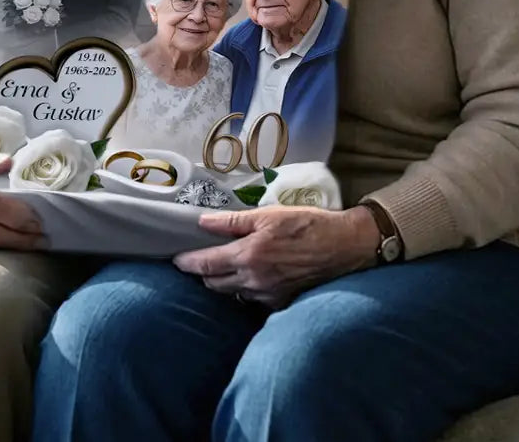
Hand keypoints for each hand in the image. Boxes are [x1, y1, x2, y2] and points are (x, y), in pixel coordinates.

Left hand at [173, 205, 379, 308]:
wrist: (343, 247)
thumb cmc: (306, 224)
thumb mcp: (268, 215)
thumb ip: (233, 222)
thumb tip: (203, 223)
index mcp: (248, 256)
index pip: (206, 265)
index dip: (187, 263)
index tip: (175, 260)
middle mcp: (254, 281)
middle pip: (214, 284)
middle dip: (202, 274)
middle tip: (197, 261)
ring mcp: (267, 296)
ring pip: (232, 294)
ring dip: (223, 283)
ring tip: (220, 268)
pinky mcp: (281, 303)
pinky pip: (252, 299)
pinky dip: (245, 289)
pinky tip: (248, 277)